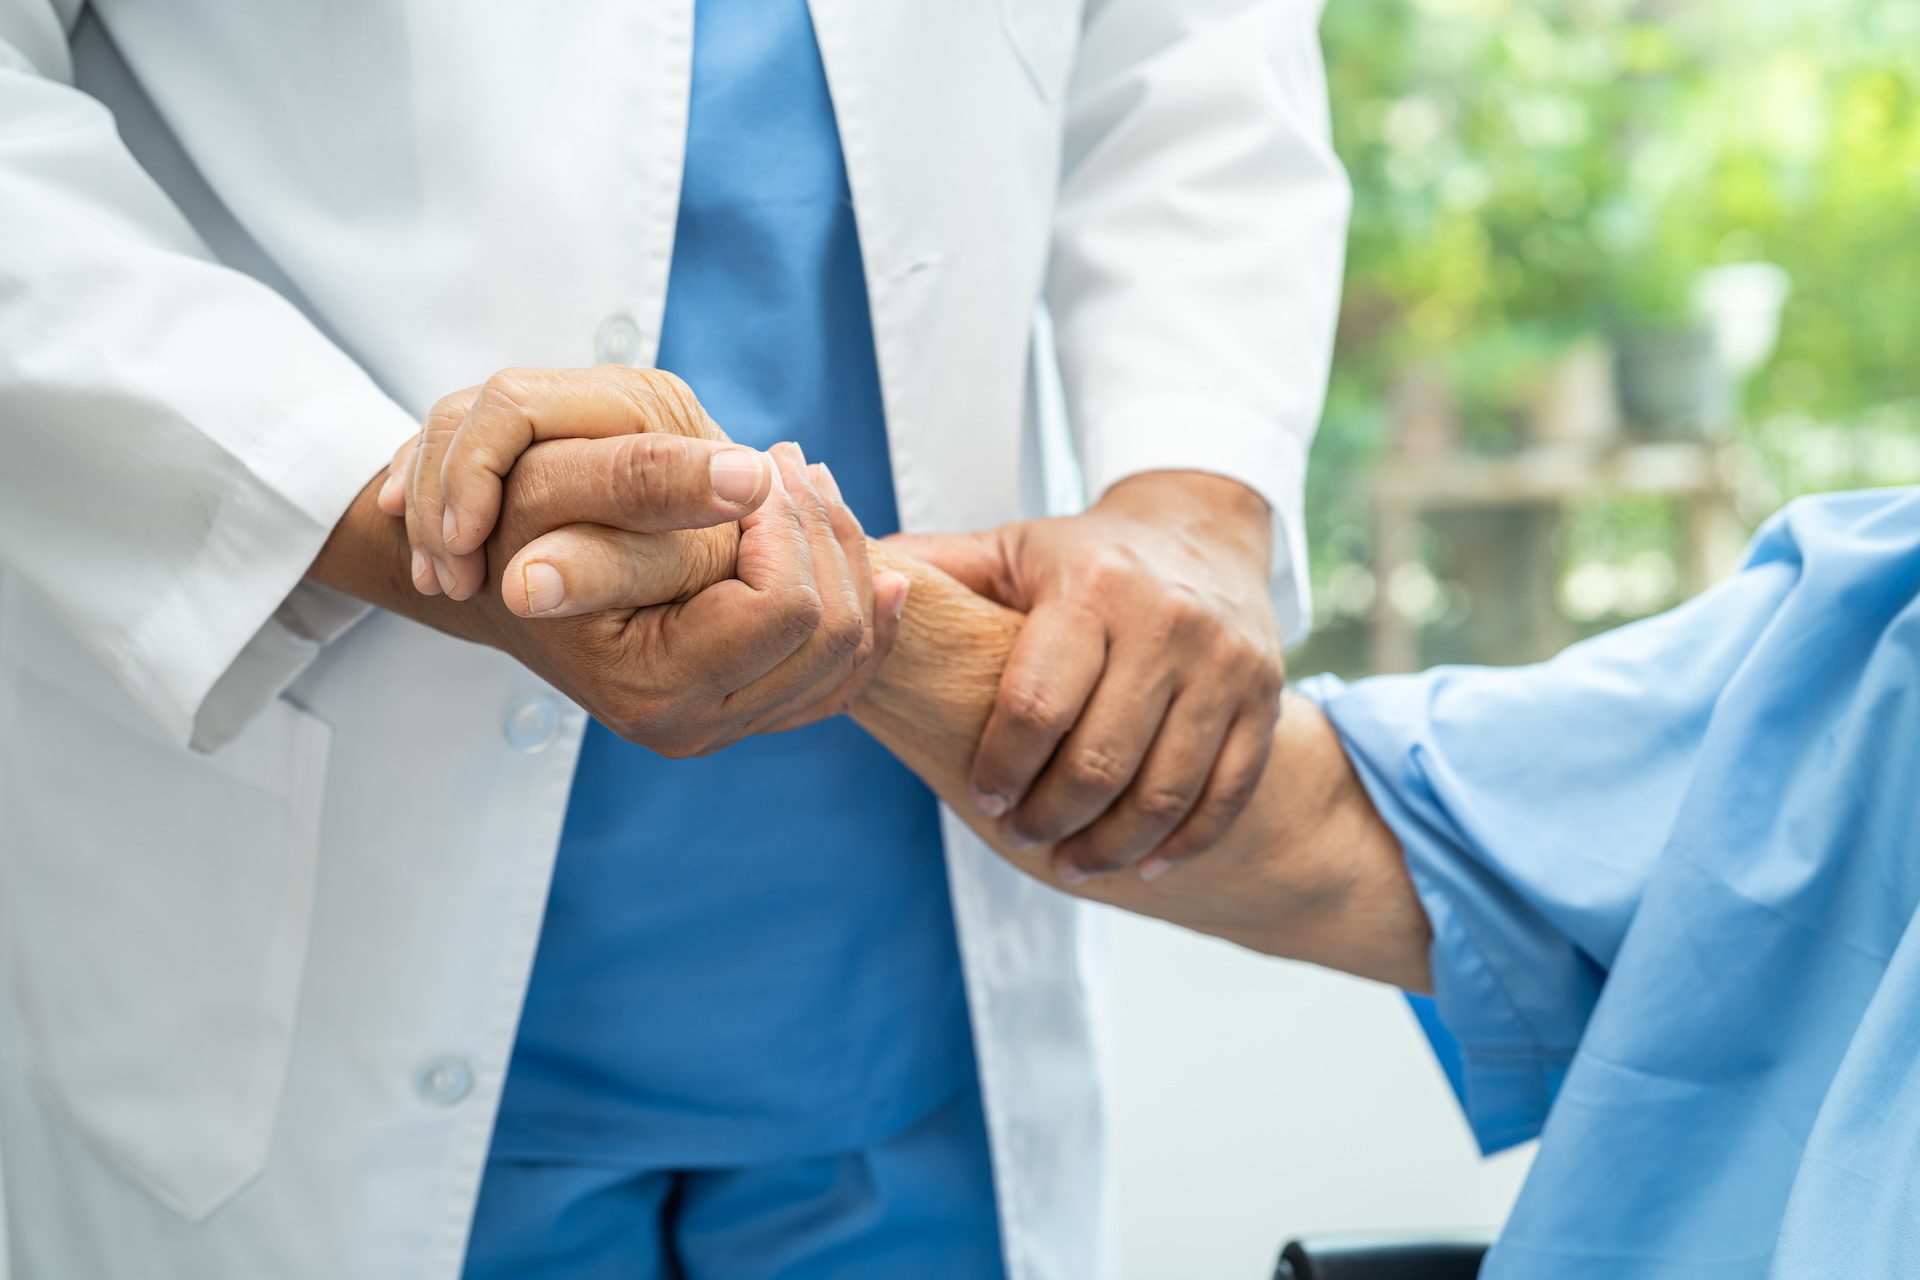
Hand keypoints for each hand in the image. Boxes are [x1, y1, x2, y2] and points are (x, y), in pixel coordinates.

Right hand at [371, 365, 906, 745]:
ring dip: (842, 555)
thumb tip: (749, 476)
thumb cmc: (512, 524)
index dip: (784, 526)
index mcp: (652, 683)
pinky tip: (870, 564)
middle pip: (832, 632)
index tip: (754, 466)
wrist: (494, 573)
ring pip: (850, 649)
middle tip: (789, 458)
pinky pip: (845, 674)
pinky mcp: (748, 711)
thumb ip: (650, 479)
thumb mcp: (558, 484)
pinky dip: (863, 611)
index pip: (786, 607)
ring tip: (803, 484)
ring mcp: (726, 726)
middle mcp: (693, 726)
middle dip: (820, 532)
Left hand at [887, 471, 1282, 881]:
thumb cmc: (1087, 556)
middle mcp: (1167, 623)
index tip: (985, 797)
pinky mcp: (1267, 697)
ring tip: (1072, 864)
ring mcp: (1225, 664)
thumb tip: (856, 587)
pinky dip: (1187, 840)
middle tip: (1021, 836)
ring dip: (1114, 844)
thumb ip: (937, 570)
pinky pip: (1230, 790)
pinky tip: (1146, 864)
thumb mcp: (1010, 548)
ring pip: (1168, 788)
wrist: (1203, 528)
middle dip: (1053, 816)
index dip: (1005, 765)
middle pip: (1103, 759)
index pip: (1039, 702)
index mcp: (1093, 588)